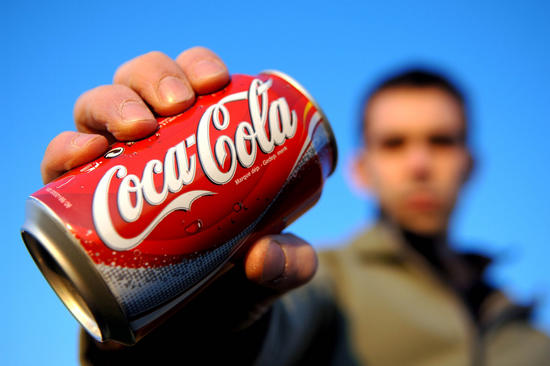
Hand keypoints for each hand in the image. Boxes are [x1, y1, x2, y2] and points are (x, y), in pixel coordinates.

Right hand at [41, 47, 317, 344]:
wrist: (187, 326)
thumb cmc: (232, 278)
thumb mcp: (273, 268)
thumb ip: (288, 263)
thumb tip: (263, 256)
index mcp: (198, 137)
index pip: (192, 81)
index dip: (198, 66)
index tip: (215, 82)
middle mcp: (152, 141)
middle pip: (142, 82)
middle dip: (155, 77)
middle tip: (176, 103)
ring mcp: (114, 166)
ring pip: (96, 108)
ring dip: (112, 104)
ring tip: (135, 127)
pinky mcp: (80, 201)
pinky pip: (60, 164)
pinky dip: (65, 150)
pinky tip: (84, 153)